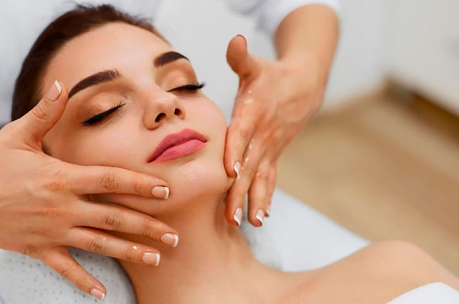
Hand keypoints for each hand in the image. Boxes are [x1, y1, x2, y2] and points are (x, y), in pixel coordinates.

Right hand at [0, 81, 177, 298]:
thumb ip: (45, 112)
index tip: (166, 190)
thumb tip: (63, 84)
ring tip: (156, 257)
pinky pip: (66, 270)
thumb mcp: (17, 135)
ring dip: (130, 252)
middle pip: (114, 218)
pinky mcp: (38, 250)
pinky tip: (103, 294)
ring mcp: (51, 232)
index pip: (111, 180)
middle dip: (148, 226)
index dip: (141, 185)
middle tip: (175, 235)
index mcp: (61, 177)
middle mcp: (62, 207)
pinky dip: (84, 282)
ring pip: (99, 245)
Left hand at [223, 35, 325, 226]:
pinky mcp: (273, 156)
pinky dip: (265, 198)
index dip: (236, 151)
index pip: (242, 135)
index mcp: (253, 114)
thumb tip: (235, 41)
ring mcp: (269, 149)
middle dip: (239, 191)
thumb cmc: (269, 76)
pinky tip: (259, 219)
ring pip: (261, 179)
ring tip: (249, 223)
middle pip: (249, 166)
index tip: (231, 171)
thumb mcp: (254, 64)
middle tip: (231, 215)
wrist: (302, 87)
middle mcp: (261, 136)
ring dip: (253, 201)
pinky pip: (269, 180)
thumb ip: (240, 57)